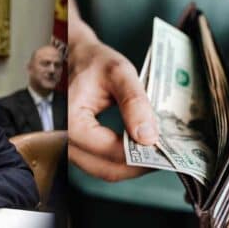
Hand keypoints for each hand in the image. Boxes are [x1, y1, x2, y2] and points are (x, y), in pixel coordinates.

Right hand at [68, 41, 157, 180]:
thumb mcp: (118, 73)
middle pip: (106, 169)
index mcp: (71, 120)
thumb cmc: (93, 62)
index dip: (138, 155)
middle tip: (162, 156)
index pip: (109, 150)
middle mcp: (65, 139)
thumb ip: (134, 103)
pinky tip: (135, 150)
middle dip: (137, 166)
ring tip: (152, 153)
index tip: (163, 150)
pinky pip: (99, 163)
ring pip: (103, 170)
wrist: (75, 58)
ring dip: (129, 167)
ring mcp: (69, 145)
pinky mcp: (76, 146)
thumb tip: (148, 137)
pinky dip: (119, 161)